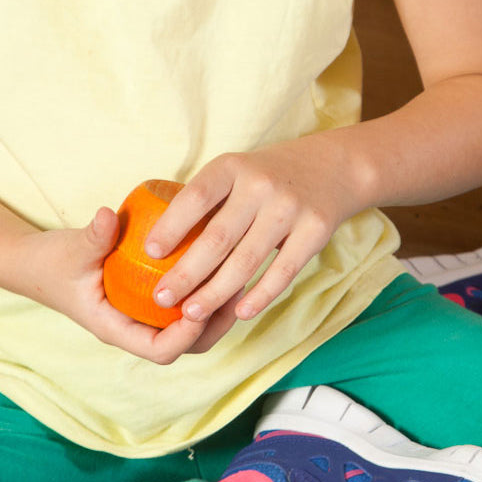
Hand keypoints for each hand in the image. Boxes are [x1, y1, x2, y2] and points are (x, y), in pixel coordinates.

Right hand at [12, 210, 239, 363]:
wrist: (37, 265)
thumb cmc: (53, 261)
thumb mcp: (72, 248)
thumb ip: (93, 236)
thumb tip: (107, 215)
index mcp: (116, 329)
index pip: (159, 351)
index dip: (186, 335)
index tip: (202, 305)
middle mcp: (135, 329)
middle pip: (186, 346)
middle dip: (214, 325)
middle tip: (237, 290)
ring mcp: (143, 318)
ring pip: (190, 329)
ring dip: (216, 310)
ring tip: (239, 278)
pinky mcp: (148, 302)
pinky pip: (182, 308)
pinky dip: (204, 293)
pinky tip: (221, 264)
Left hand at [143, 138, 366, 326]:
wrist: (332, 167)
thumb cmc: (266, 177)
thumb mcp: (236, 172)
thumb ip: (206, 202)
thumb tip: (158, 248)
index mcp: (232, 167)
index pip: (195, 197)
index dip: (171, 226)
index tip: (149, 253)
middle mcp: (260, 185)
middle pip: (217, 238)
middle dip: (186, 273)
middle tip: (161, 298)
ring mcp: (289, 208)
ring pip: (246, 261)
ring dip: (215, 293)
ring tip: (191, 313)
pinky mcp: (315, 231)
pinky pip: (283, 272)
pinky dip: (260, 296)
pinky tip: (239, 312)